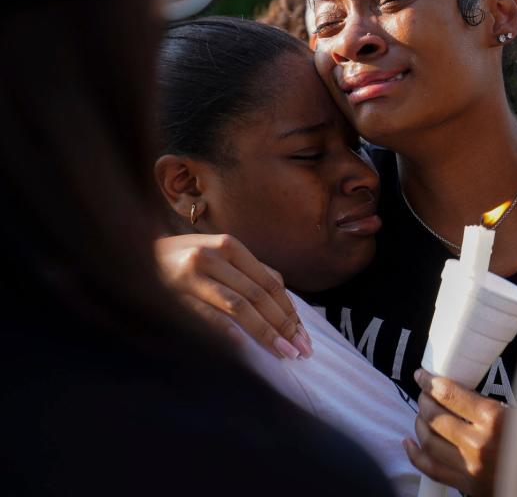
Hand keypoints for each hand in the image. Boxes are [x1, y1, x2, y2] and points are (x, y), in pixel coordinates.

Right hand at [155, 234, 310, 359]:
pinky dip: (226, 331)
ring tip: (284, 353)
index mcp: (229, 245)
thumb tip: (286, 306)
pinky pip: (205, 315)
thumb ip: (249, 273)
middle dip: (285, 325)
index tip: (304, 337)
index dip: (290, 311)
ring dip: (265, 332)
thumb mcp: (216, 255)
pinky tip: (243, 348)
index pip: (271, 283)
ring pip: (240, 306)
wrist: (130, 251)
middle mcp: (213, 256)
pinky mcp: (173, 293)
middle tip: (302, 350)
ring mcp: (193, 274)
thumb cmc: (181, 257)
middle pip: (260, 295)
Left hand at [404, 369, 506, 496]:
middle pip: (435, 417)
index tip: (422, 375)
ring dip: (419, 424)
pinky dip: (416, 455)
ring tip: (420, 414)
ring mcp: (470, 467)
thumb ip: (492, 403)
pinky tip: (410, 443)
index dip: (430, 382)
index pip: (450, 394)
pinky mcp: (467, 485)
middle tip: (423, 393)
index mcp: (494, 418)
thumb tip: (460, 389)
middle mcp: (478, 443)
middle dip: (423, 401)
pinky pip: (431, 469)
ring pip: (429, 442)